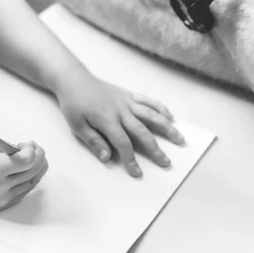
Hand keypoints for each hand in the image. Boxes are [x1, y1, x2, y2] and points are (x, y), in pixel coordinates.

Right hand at [0, 140, 47, 209]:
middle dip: (38, 156)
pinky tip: (23, 170)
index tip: (25, 143)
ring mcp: (1, 198)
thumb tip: (29, 148)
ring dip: (35, 168)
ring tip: (28, 157)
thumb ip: (8, 145)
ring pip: (31, 182)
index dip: (31, 149)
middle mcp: (0, 187)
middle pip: (33, 171)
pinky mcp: (1, 205)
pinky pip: (23, 192)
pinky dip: (28, 179)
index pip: (27, 160)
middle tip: (33, 147)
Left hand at [58, 76, 184, 176]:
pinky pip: (148, 100)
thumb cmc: (74, 104)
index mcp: (107, 120)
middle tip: (166, 163)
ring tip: (179, 139)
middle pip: (142, 131)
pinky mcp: (129, 94)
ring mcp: (127, 101)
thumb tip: (107, 158)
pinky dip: (160, 107)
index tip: (137, 172)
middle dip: (155, 149)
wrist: (75, 80)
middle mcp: (121, 110)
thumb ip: (94, 141)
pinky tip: (170, 116)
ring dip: (166, 127)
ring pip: (151, 114)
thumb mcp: (77, 126)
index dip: (130, 159)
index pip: (123, 143)